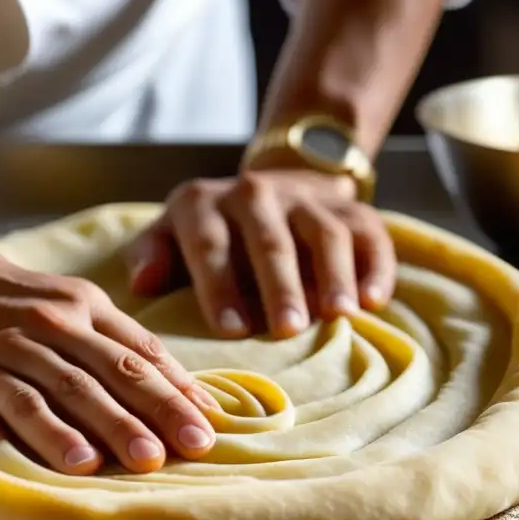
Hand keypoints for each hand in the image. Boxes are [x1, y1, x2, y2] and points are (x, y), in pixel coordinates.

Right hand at [0, 246, 216, 475]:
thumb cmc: (18, 301)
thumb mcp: (78, 303)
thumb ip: (130, 343)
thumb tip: (192, 394)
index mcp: (80, 309)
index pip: (136, 353)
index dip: (173, 393)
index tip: (207, 430)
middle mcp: (40, 329)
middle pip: (97, 374)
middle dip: (139, 415)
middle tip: (178, 452)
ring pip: (41, 392)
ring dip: (76, 427)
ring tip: (108, 463)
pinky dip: (4, 436)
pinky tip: (20, 462)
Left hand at [126, 169, 395, 338]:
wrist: (272, 188)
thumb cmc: (211, 234)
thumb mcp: (169, 235)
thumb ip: (150, 255)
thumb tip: (142, 284)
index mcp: (203, 203)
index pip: (210, 245)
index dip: (220, 286)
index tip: (231, 330)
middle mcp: (255, 193)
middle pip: (270, 242)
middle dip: (280, 286)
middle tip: (287, 331)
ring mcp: (308, 199)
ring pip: (325, 234)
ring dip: (332, 276)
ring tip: (339, 316)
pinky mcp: (353, 208)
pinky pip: (370, 235)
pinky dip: (376, 268)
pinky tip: (374, 301)